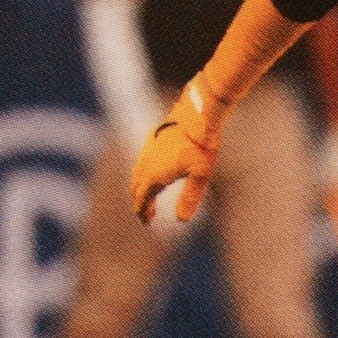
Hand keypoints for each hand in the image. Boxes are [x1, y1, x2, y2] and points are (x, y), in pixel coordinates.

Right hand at [129, 76, 224, 223]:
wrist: (197, 115)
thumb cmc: (201, 145)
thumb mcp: (200, 175)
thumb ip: (190, 198)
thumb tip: (182, 220)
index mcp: (154, 175)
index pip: (142, 199)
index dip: (142, 212)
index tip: (146, 222)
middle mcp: (146, 163)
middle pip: (136, 188)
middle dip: (141, 202)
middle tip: (149, 214)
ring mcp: (147, 150)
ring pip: (137, 174)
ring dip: (141, 188)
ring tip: (151, 196)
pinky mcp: (151, 139)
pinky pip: (141, 161)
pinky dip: (143, 174)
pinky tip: (154, 173)